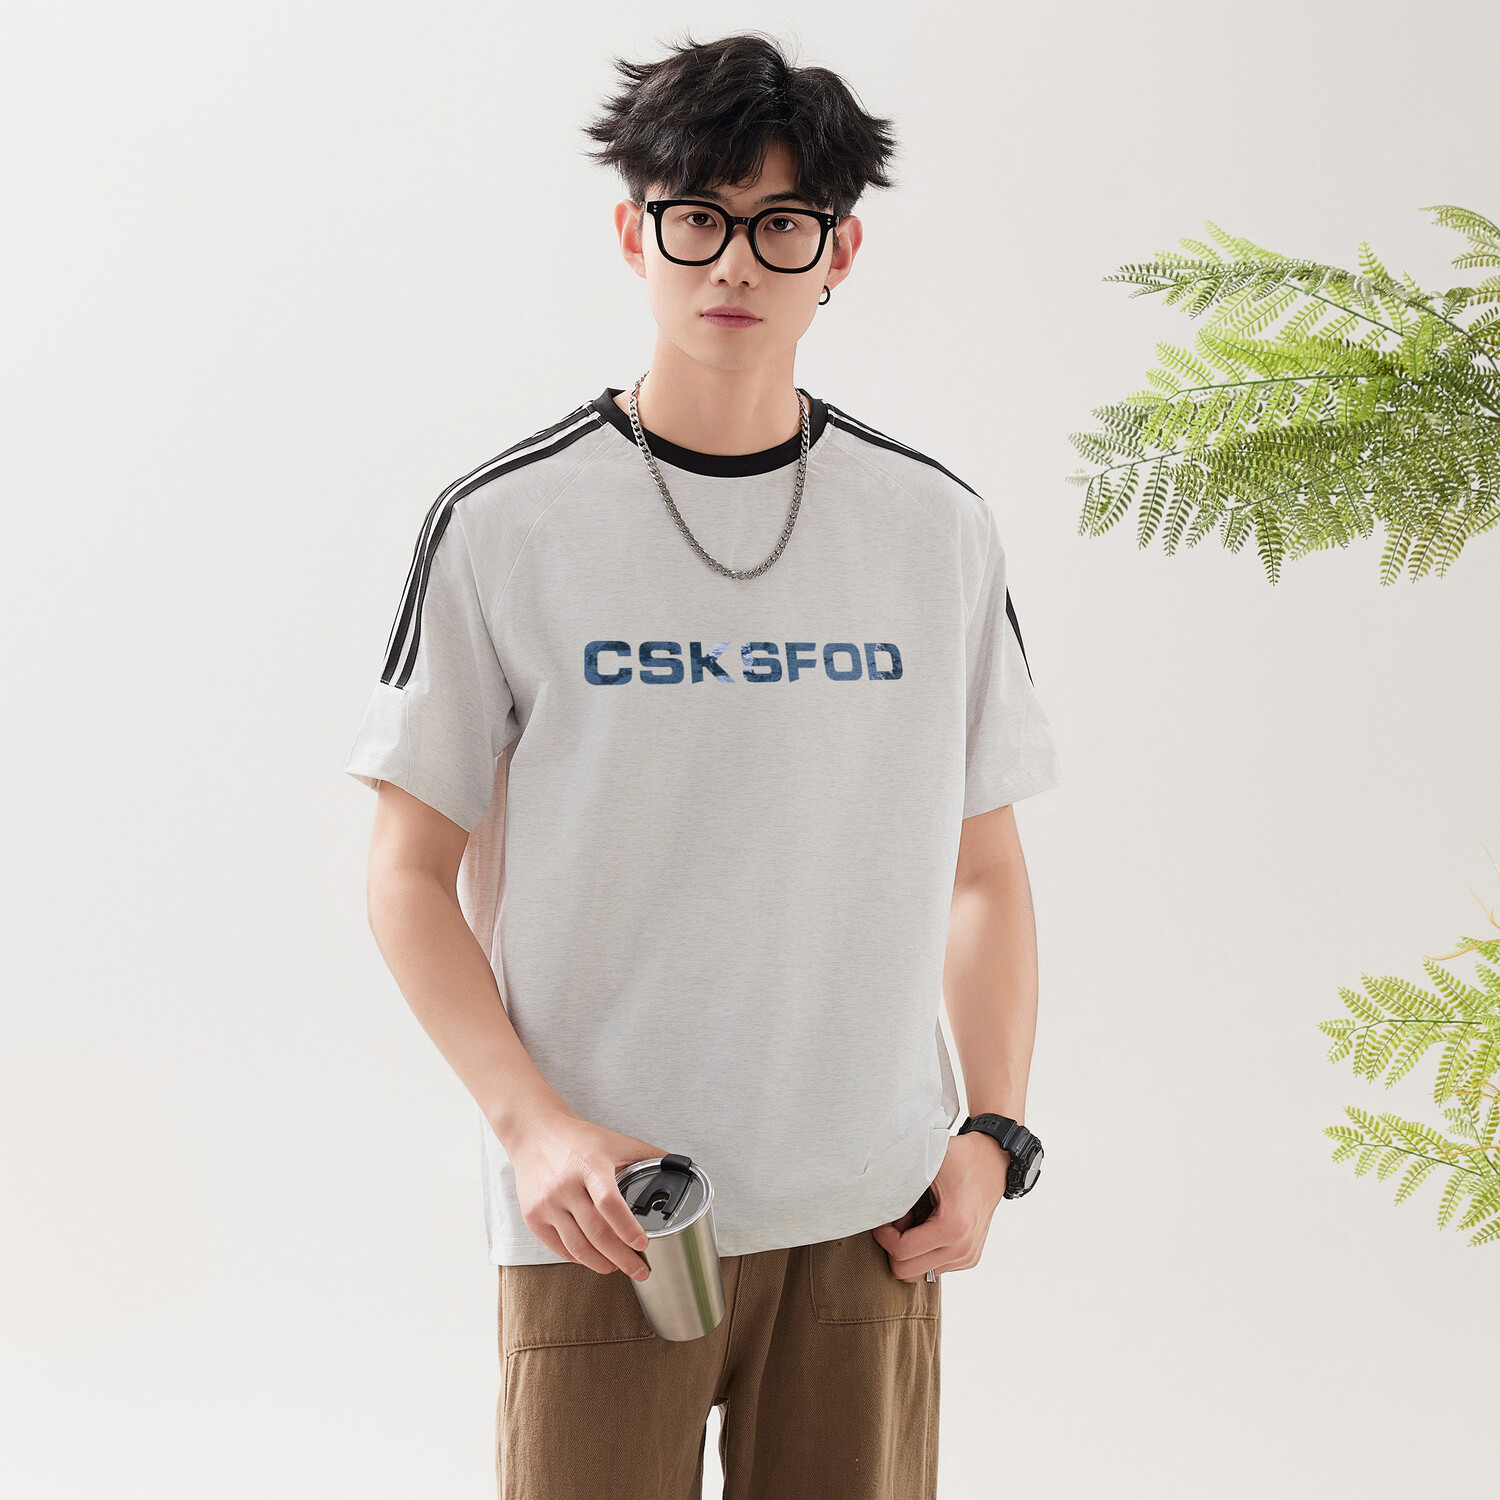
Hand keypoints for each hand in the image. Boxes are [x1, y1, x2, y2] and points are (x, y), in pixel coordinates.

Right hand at [507, 1107, 670, 1280]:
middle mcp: (566, 1185)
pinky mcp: (533, 1217)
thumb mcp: (616, 1141)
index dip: (627, 1228)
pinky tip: (593, 1258)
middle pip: (597, 1233)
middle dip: (622, 1258)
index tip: (643, 1244)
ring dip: (601, 1264)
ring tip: (618, 1267)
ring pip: (578, 1247)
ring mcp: (547, 1204)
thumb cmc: (579, 1139)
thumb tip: (680, 1169)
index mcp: (590, 1165)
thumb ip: (649, 1156)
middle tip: (640, 1269)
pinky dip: (580, 1259)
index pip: (609, 1202)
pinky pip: (560, 1248)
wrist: (535, 1133)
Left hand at [871, 1132, 1009, 1280]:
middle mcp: (963, 1248)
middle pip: (907, 1272)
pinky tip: (928, 1227)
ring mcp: (967, 1256)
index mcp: (953, 1227)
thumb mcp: (926, 1163)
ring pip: (919, 1274)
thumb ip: (898, 1182)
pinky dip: (924, 1251)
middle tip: (900, 1219)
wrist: (992, 1163)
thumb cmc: (959, 1159)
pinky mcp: (969, 1258)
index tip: (885, 1216)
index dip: (884, 1236)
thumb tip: (871, 1199)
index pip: (901, 1253)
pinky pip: (934, 1268)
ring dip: (910, 1250)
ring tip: (915, 1221)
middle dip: (895, 1247)